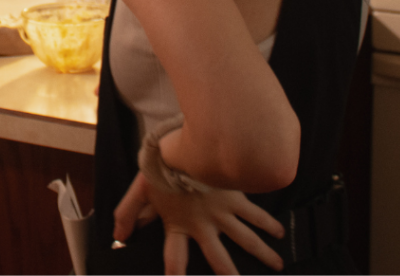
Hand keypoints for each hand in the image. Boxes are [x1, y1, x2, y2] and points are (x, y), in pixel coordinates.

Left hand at [113, 172, 283, 275]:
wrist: (188, 138)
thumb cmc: (163, 163)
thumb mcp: (141, 188)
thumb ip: (129, 212)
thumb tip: (119, 237)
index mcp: (179, 225)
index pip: (175, 260)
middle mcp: (204, 224)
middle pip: (219, 258)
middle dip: (230, 274)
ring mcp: (222, 211)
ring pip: (245, 238)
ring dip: (261, 253)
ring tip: (276, 265)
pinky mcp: (235, 195)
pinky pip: (255, 213)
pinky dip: (268, 224)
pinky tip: (280, 231)